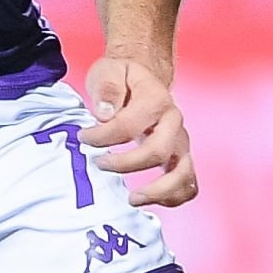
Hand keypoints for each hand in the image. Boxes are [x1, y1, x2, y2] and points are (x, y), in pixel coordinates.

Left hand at [80, 54, 197, 207]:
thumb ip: (107, 89)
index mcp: (156, 99)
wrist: (143, 78)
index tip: (83, 138)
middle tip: (100, 164)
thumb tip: (105, 114)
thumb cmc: (123, 78)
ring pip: (183, 175)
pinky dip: (173, 198)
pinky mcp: (181, 157)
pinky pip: (188, 184)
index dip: (102, 137)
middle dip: (126, 165)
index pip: (129, 125)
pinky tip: (149, 201)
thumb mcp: (109, 71)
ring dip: (158, 192)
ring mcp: (180, 142)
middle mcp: (174, 122)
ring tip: (132, 199)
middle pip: (158, 153)